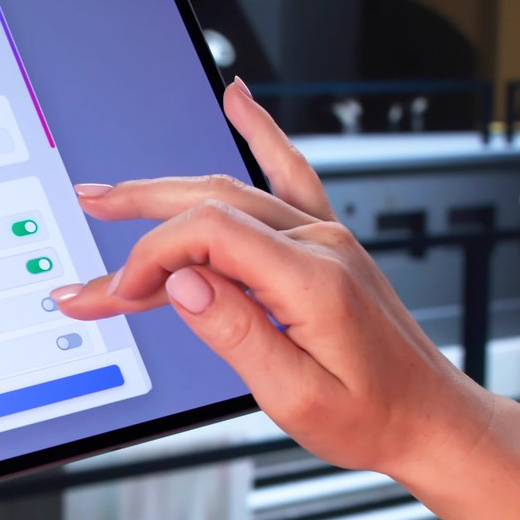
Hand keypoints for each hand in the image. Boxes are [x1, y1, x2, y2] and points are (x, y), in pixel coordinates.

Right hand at [54, 78, 502, 484]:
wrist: (431, 419)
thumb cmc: (372, 417)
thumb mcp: (297, 397)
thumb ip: (237, 334)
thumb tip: (183, 283)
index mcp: (312, 279)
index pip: (209, 236)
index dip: (152, 258)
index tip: (121, 293)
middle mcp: (321, 245)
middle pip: (212, 202)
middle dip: (140, 209)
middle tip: (88, 206)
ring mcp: (327, 237)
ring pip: (235, 191)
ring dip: (169, 189)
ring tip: (115, 190)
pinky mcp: (329, 243)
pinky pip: (290, 173)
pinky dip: (261, 133)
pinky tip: (239, 100)